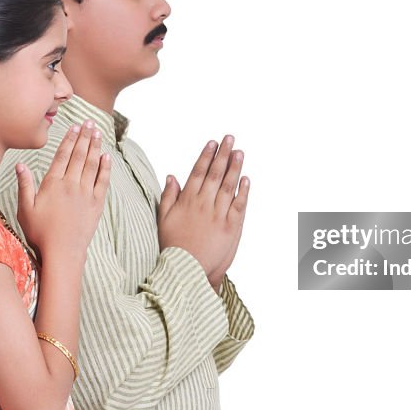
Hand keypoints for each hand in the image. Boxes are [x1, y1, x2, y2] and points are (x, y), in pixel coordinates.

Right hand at [15, 121, 110, 262]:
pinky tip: (107, 156)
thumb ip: (24, 185)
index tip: (74, 126)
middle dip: (85, 137)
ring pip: (92, 164)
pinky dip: (105, 167)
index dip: (69, 139)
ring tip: (98, 132)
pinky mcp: (96, 204)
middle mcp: (71, 185)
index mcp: (53, 184)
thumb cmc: (40, 233)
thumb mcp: (25, 209)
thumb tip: (20, 164)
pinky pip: (103, 181)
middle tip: (89, 122)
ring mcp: (85, 193)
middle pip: (79, 155)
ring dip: (95, 146)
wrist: (62, 252)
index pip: (62, 156)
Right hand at [158, 135, 249, 289]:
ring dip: (235, 168)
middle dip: (223, 154)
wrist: (187, 271)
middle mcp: (203, 204)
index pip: (198, 172)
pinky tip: (246, 180)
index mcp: (187, 201)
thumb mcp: (164, 219)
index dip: (206, 156)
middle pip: (215, 174)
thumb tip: (172, 177)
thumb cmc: (174, 246)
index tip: (212, 143)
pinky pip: (239, 205)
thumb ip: (169, 197)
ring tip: (239, 152)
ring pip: (229, 186)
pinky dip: (243, 192)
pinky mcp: (231, 227)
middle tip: (230, 138)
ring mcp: (218, 215)